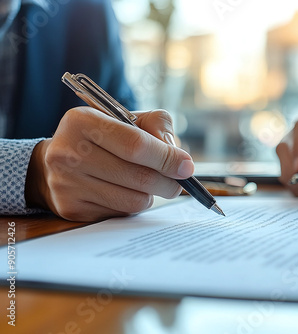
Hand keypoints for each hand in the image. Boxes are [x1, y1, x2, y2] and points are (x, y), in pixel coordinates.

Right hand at [25, 107, 193, 221]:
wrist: (57, 161)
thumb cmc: (103, 137)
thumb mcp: (127, 119)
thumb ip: (157, 127)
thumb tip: (179, 159)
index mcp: (83, 121)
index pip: (136, 145)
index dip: (167, 158)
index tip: (186, 167)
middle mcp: (68, 152)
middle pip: (138, 177)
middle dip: (168, 182)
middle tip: (176, 183)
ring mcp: (67, 183)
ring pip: (133, 200)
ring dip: (150, 196)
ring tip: (147, 185)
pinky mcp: (72, 208)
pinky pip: (120, 213)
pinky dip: (132, 205)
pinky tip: (125, 193)